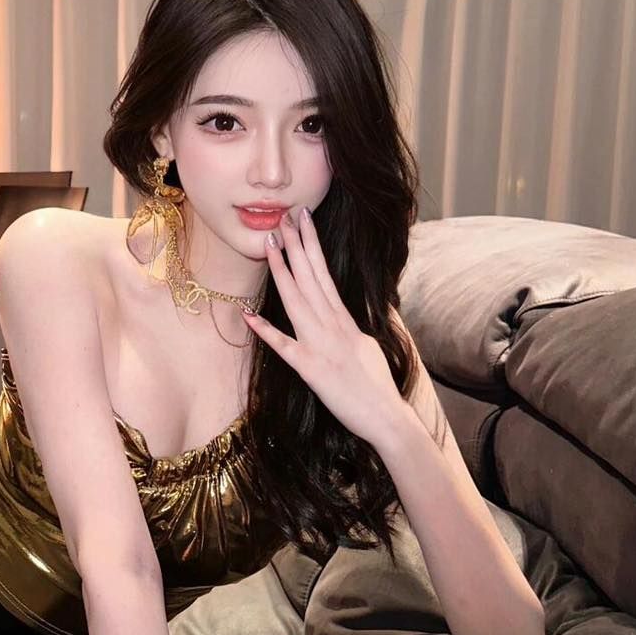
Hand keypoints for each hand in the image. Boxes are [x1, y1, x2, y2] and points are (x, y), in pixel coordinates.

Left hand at [244, 207, 406, 449]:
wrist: (387, 417)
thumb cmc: (377, 386)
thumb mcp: (366, 346)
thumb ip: (353, 327)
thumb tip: (347, 313)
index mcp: (345, 320)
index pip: (324, 274)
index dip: (311, 246)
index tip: (302, 221)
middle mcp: (332, 326)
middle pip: (311, 279)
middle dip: (296, 247)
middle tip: (283, 217)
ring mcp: (321, 346)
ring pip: (297, 301)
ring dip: (283, 271)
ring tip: (271, 244)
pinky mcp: (310, 370)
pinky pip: (284, 347)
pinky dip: (266, 331)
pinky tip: (249, 315)